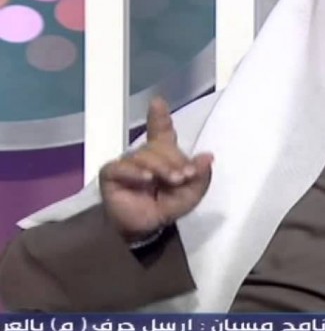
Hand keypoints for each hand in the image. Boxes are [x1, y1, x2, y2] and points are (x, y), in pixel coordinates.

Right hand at [99, 96, 213, 241]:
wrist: (146, 228)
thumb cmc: (167, 206)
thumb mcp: (191, 194)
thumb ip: (200, 176)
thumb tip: (208, 156)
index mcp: (164, 153)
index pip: (161, 130)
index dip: (159, 117)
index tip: (157, 102)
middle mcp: (145, 154)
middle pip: (160, 147)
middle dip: (175, 161)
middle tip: (185, 176)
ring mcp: (127, 163)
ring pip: (145, 156)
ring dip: (161, 168)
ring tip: (172, 181)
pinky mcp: (112, 175)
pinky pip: (122, 168)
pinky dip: (136, 172)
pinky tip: (146, 178)